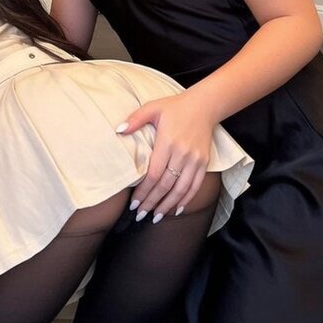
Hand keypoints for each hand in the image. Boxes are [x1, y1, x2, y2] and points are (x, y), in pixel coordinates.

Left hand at [122, 91, 213, 219]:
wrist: (204, 106)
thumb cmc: (175, 107)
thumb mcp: (153, 107)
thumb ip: (135, 119)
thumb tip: (118, 131)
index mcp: (168, 142)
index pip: (154, 174)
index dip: (144, 191)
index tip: (133, 203)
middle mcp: (183, 153)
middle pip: (166, 185)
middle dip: (152, 202)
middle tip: (140, 215)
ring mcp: (195, 160)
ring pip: (181, 189)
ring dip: (168, 206)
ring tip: (156, 217)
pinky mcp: (204, 163)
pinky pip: (195, 186)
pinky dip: (186, 200)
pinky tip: (176, 210)